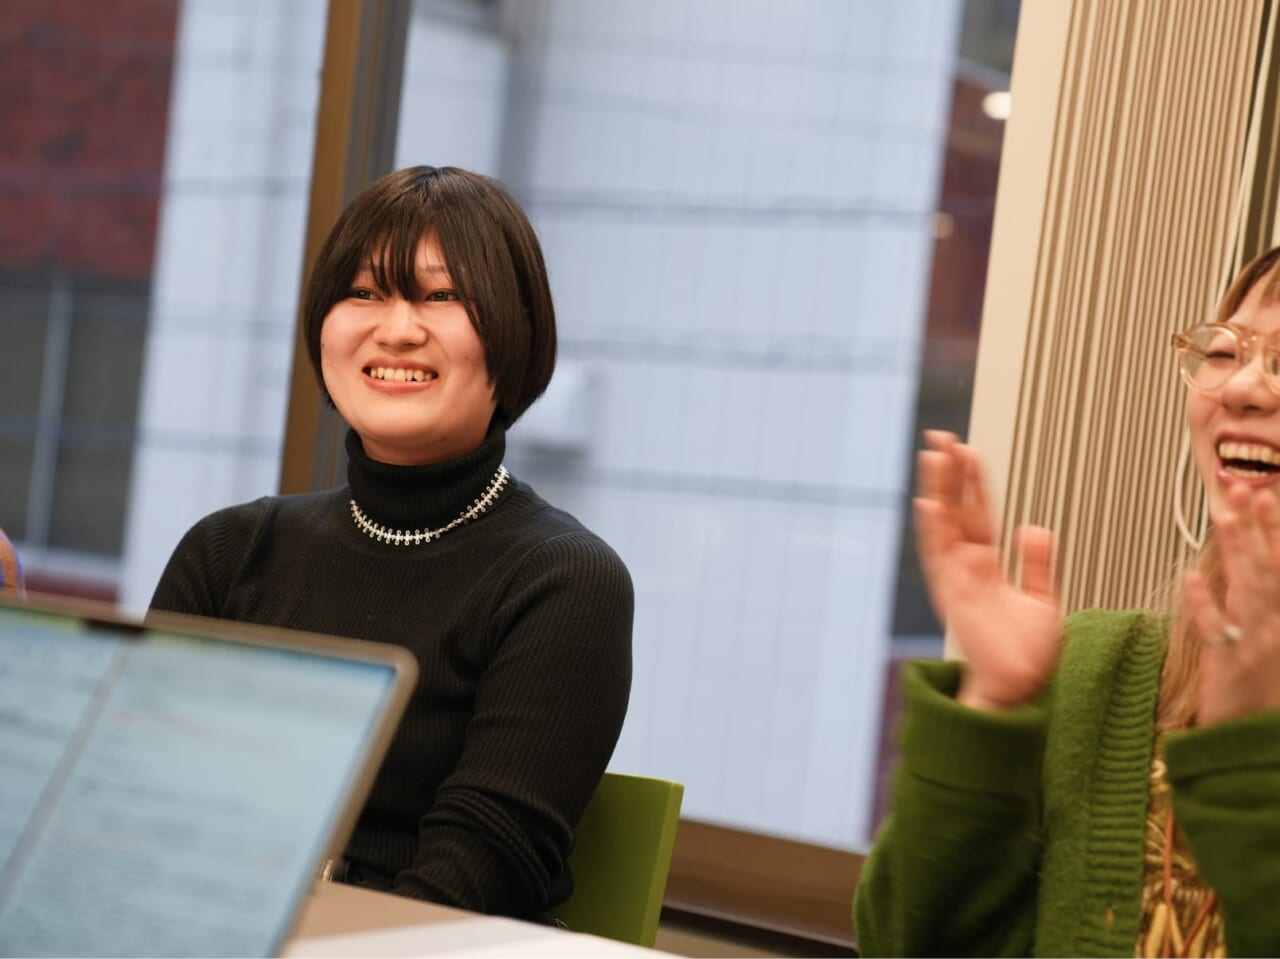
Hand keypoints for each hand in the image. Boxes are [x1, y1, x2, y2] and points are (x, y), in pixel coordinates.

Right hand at [915, 431, 1062, 709]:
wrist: (1019, 689)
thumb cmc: (1028, 654)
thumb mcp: (1043, 600)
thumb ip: (1038, 564)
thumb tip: (1034, 527)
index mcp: (988, 565)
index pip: (979, 513)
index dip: (973, 482)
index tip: (967, 450)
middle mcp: (967, 567)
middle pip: (955, 510)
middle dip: (948, 474)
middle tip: (941, 437)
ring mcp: (958, 579)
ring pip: (944, 525)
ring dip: (939, 490)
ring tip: (934, 456)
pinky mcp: (954, 595)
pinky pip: (939, 557)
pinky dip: (933, 530)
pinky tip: (928, 503)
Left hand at [1183, 483, 1279, 725]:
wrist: (1251, 745)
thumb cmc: (1257, 692)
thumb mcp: (1269, 643)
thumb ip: (1264, 603)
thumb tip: (1261, 564)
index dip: (1275, 530)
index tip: (1266, 494)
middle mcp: (1277, 629)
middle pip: (1268, 570)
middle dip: (1257, 528)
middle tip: (1244, 488)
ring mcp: (1255, 648)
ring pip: (1246, 592)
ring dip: (1236, 552)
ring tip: (1221, 517)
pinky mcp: (1228, 668)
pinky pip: (1215, 632)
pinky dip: (1203, 605)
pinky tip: (1189, 578)